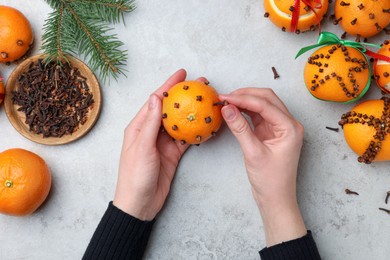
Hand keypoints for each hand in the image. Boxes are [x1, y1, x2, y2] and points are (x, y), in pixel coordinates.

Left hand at [113, 69, 206, 220]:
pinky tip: (205, 124)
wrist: (140, 203)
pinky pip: (186, 139)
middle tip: (200, 85)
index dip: (169, 86)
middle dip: (184, 96)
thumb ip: (149, 123)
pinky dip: (195, 131)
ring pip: (180, 122)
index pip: (156, 101)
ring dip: (192, 112)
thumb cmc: (135, 176)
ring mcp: (163, 143)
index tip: (182, 74)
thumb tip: (155, 98)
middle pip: (170, 109)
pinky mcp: (172, 154)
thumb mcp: (141, 147)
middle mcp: (151, 132)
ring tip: (206, 101)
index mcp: (139, 127)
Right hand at [220, 88, 306, 245]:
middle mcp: (288, 124)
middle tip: (225, 97)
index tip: (225, 98)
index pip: (265, 104)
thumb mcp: (253, 153)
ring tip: (226, 102)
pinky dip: (246, 111)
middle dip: (245, 95)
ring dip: (245, 101)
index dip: (243, 98)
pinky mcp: (271, 133)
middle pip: (266, 98)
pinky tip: (234, 110)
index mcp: (290, 128)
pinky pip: (258, 116)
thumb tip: (227, 108)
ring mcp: (280, 128)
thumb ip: (240, 128)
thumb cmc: (270, 180)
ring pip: (262, 105)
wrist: (276, 199)